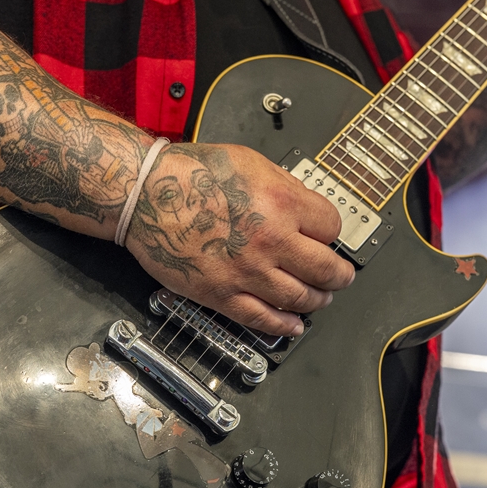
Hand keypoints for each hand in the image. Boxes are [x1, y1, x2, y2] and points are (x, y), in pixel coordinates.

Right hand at [125, 142, 354, 335]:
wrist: (146, 195)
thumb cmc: (190, 174)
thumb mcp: (249, 161)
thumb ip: (283, 186)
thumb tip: (303, 208)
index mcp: (282, 202)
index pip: (331, 227)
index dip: (330, 233)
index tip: (325, 237)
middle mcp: (270, 240)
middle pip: (325, 269)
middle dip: (338, 275)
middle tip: (340, 277)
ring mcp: (247, 272)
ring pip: (299, 298)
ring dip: (316, 300)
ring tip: (320, 299)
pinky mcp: (222, 294)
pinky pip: (261, 318)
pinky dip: (282, 325)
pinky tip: (292, 326)